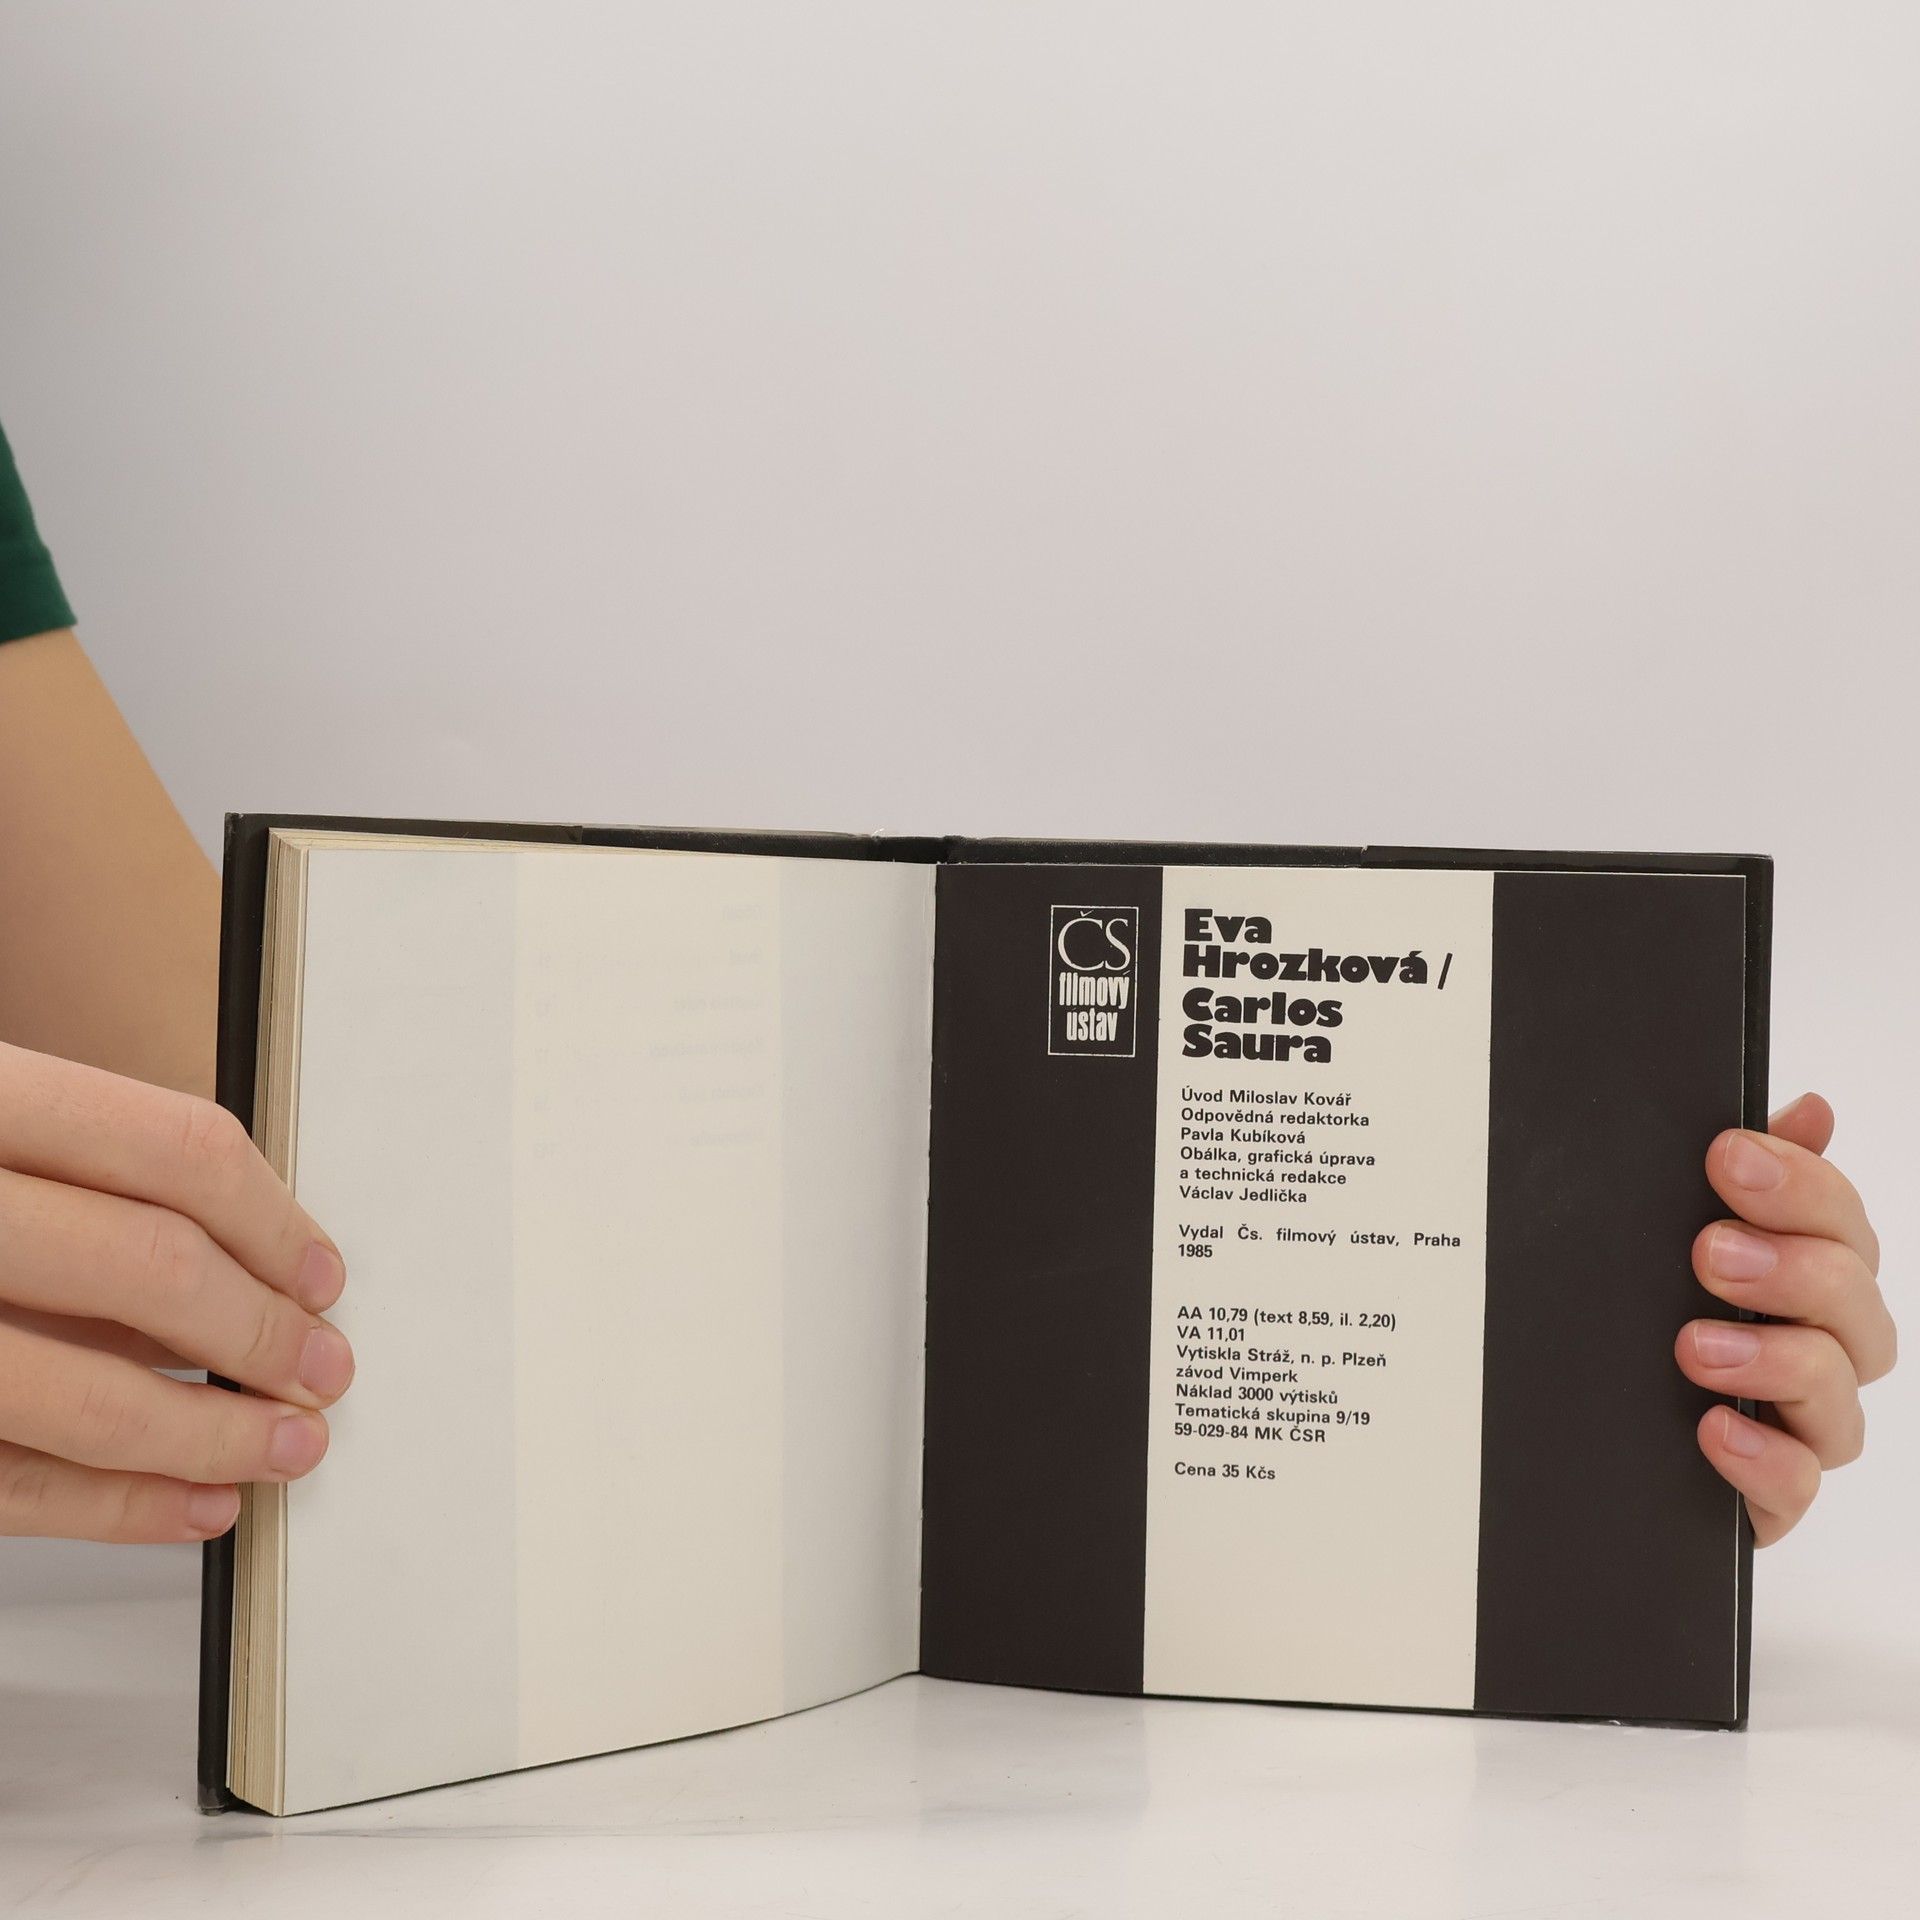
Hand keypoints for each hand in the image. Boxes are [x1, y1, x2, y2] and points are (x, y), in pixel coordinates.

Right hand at [0, 1041, 350, 1542]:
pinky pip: (8, 1484)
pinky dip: (117, 1506)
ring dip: (211, 1436)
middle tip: (323, 1368)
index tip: (322, 1275)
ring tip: (284, 1447)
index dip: (275, 1221)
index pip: (174, 1150)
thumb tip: (254, 1260)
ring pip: (84, 1396)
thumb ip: (82, 1179)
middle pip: (150, 1269)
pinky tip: (191, 1503)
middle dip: (263, 1334)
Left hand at [1678, 1092, 1893, 1544]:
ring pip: (1837, 1396)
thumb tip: (1812, 1110)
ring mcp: (1797, 1424)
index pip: (1840, 1220)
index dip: (1801, 1183)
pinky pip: (1796, 1486)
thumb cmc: (1641, 1320)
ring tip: (1696, 1346)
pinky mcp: (1768, 1494)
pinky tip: (1712, 1429)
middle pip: (1855, 1302)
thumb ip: (1745, 1175)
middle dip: (1790, 1267)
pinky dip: (1762, 1459)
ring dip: (1774, 1360)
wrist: (1582, 1429)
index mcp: (1804, 1272)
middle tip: (1710, 1251)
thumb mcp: (1666, 1232)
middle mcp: (1816, 1345)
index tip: (1730, 1157)